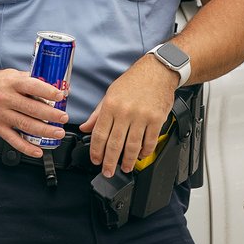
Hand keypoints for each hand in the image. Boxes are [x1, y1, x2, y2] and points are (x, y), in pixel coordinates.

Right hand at [0, 67, 68, 158]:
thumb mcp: (12, 75)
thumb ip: (30, 80)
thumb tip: (55, 87)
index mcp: (12, 83)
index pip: (32, 87)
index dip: (48, 92)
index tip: (60, 96)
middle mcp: (6, 98)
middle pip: (32, 109)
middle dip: (51, 115)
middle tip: (64, 118)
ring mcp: (0, 114)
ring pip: (25, 125)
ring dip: (44, 131)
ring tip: (57, 133)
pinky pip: (13, 140)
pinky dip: (27, 147)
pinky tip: (38, 151)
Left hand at [79, 56, 174, 177]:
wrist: (158, 71)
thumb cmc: (133, 81)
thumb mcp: (110, 94)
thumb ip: (97, 113)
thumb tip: (85, 128)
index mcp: (110, 105)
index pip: (99, 134)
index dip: (96, 151)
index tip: (96, 160)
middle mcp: (125, 112)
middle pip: (115, 144)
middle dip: (109, 162)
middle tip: (107, 171)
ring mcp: (142, 117)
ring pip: (132, 146)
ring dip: (127, 161)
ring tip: (124, 168)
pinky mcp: (157, 120)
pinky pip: (150, 141)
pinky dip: (145, 152)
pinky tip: (140, 156)